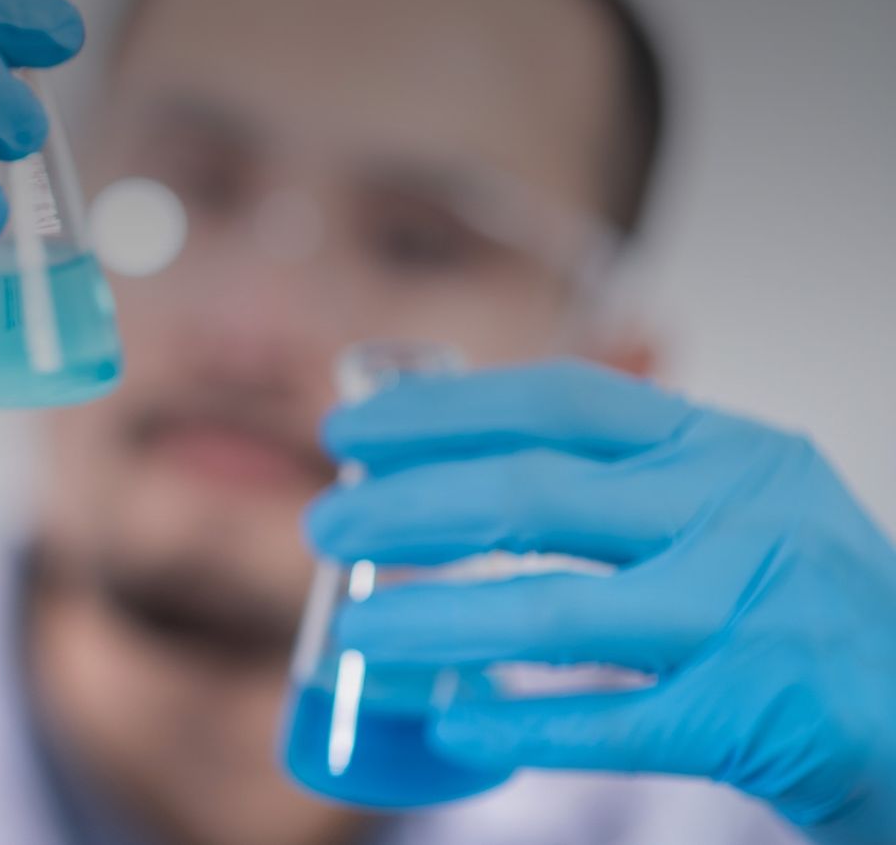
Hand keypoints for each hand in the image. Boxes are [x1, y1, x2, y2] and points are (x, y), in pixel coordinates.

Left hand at [306, 360, 895, 842]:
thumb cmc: (807, 606)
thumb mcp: (741, 506)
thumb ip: (630, 481)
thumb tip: (451, 468)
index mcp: (728, 447)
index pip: (562, 403)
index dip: (444, 411)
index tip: (351, 432)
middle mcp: (741, 514)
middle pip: (534, 498)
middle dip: (408, 510)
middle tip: (324, 527)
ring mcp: (750, 615)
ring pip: (551, 615)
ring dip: (433, 624)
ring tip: (351, 635)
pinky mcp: (752, 716)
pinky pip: (605, 725)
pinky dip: (519, 727)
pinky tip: (449, 723)